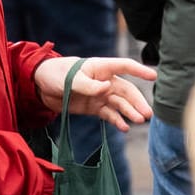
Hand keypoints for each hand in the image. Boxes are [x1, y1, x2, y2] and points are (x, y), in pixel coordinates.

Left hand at [34, 56, 155, 131]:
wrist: (41, 87)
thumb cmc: (56, 74)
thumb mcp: (70, 78)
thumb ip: (89, 85)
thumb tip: (107, 88)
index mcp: (101, 68)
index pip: (125, 66)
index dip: (139, 70)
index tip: (154, 77)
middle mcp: (104, 81)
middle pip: (126, 90)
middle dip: (137, 102)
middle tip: (147, 114)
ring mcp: (100, 95)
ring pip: (120, 104)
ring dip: (130, 112)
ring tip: (140, 121)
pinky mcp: (93, 107)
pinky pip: (109, 114)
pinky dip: (117, 121)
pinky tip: (124, 127)